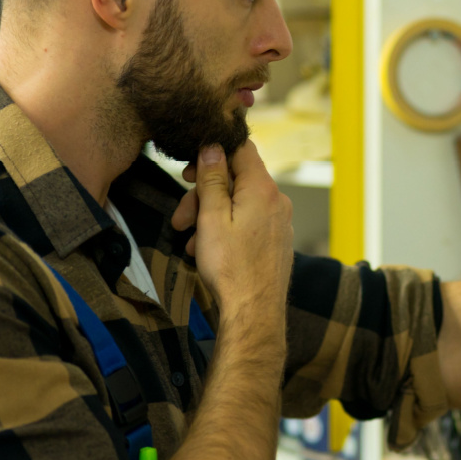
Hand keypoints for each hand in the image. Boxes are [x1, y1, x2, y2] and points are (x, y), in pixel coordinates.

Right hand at [171, 142, 293, 345]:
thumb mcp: (212, 217)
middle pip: (236, 180)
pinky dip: (226, 230)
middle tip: (181, 217)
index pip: (242, 148)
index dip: (214, 152)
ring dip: (210, 216)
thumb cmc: (231, 267)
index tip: (191, 169)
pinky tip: (207, 250)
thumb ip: (212, 179)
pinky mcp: (276, 241)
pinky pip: (249, 223)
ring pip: (239, 204)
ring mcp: (279, 222)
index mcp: (263, 188)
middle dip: (204, 194)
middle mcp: (277, 201)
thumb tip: (212, 147)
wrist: (254, 312)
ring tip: (190, 240)